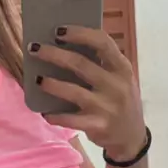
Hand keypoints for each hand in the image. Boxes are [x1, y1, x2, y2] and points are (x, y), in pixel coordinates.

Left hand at [28, 26, 146, 160]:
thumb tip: (64, 46)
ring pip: (73, 91)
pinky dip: (56, 116)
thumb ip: (101, 65)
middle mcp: (116, 85)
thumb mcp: (119, 80)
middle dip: (54, 54)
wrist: (132, 137)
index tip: (58, 30)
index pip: (102, 42)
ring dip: (52, 84)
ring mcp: (107, 107)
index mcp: (122, 68)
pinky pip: (71, 120)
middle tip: (35, 49)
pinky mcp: (98, 126)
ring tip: (38, 80)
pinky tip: (45, 113)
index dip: (79, 33)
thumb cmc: (119, 101)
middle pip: (80, 64)